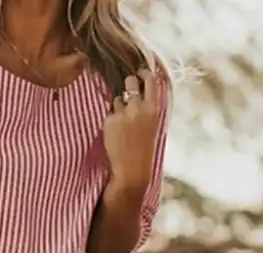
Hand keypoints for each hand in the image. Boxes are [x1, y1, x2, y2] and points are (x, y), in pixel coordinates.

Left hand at [103, 70, 162, 192]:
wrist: (132, 169)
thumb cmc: (144, 149)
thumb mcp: (153, 124)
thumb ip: (148, 106)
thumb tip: (141, 88)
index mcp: (153, 108)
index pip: (149, 79)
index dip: (143, 74)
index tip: (140, 74)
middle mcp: (138, 107)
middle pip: (130, 81)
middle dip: (128, 85)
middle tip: (127, 94)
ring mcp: (123, 114)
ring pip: (117, 99)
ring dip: (118, 107)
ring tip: (123, 125)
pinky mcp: (109, 121)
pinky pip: (109, 114)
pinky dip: (111, 121)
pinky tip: (115, 134)